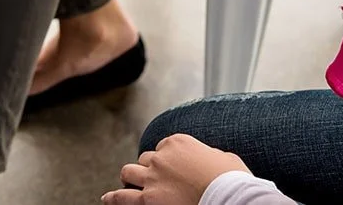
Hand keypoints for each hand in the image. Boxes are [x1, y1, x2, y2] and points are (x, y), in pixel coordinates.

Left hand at [102, 134, 251, 204]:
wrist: (230, 197)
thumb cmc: (234, 181)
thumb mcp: (225, 158)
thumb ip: (210, 154)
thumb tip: (210, 157)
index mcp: (178, 142)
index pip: (165, 148)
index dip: (168, 160)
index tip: (173, 168)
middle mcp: (161, 156)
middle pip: (146, 159)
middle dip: (150, 168)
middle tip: (154, 178)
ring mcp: (153, 177)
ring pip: (130, 172)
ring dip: (131, 178)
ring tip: (129, 184)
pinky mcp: (148, 198)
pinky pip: (123, 197)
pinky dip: (114, 198)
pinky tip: (108, 199)